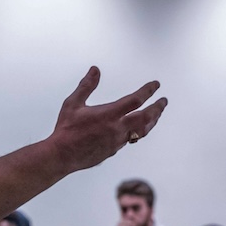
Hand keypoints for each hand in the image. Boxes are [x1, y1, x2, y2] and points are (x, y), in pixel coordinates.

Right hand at [48, 68, 167, 172]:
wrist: (62, 156)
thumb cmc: (65, 129)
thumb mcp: (73, 103)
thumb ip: (86, 86)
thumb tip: (95, 70)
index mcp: (109, 115)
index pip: (135, 100)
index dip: (148, 91)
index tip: (156, 85)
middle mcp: (116, 129)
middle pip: (145, 118)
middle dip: (157, 108)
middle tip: (164, 101)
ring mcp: (116, 142)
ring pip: (141, 131)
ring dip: (151, 121)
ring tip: (156, 115)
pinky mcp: (113, 151)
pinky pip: (130, 140)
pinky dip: (137, 132)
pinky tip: (137, 129)